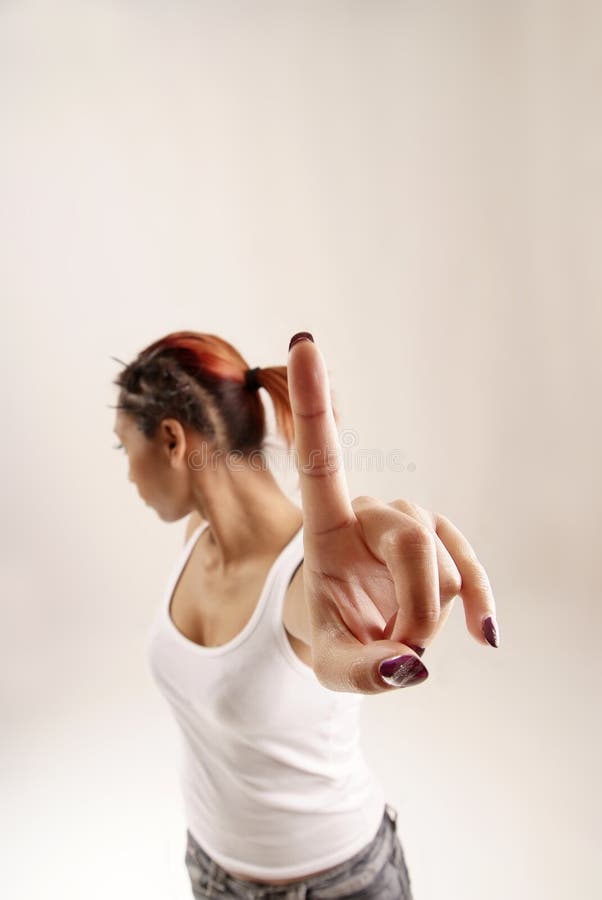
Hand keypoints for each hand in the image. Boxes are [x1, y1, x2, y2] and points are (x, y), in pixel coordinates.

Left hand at [287, 331, 498, 693]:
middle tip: (399, 649)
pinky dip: (477, 602)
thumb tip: (412, 665)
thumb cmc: (337, 635)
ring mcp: (411, 525)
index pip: (319, 458)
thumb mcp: (333, 666)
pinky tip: (484, 636)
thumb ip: (362, 673)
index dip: (316, 403)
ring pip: (439, 562)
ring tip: (401, 635)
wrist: (361, 632)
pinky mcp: (443, 543)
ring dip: (428, 616)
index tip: (304, 342)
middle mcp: (368, 512)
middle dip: (414, 604)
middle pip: (409, 537)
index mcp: (325, 526)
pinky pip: (468, 569)